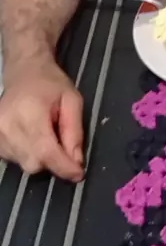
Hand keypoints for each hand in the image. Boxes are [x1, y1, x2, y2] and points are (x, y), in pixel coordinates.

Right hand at [0, 64, 84, 180]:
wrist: (24, 71)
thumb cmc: (51, 84)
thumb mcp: (73, 101)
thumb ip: (75, 132)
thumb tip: (76, 162)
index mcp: (29, 113)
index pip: (46, 151)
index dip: (63, 167)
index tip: (78, 174)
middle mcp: (8, 126)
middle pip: (34, 163)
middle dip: (53, 162)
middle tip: (64, 145)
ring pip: (24, 164)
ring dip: (41, 158)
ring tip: (46, 134)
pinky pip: (14, 160)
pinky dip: (28, 154)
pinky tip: (32, 137)